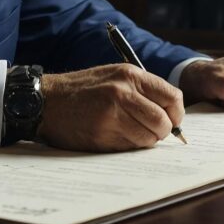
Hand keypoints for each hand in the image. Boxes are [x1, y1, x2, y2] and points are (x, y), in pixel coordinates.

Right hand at [36, 64, 184, 151]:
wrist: (47, 100)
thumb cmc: (83, 89)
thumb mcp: (114, 76)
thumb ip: (142, 90)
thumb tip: (171, 114)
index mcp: (130, 75)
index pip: (173, 97)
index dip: (176, 114)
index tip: (172, 121)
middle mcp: (123, 93)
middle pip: (163, 122)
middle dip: (162, 131)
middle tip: (153, 132)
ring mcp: (112, 115)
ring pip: (148, 138)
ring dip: (145, 140)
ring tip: (130, 133)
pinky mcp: (102, 135)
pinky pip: (129, 147)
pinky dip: (128, 146)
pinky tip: (114, 136)